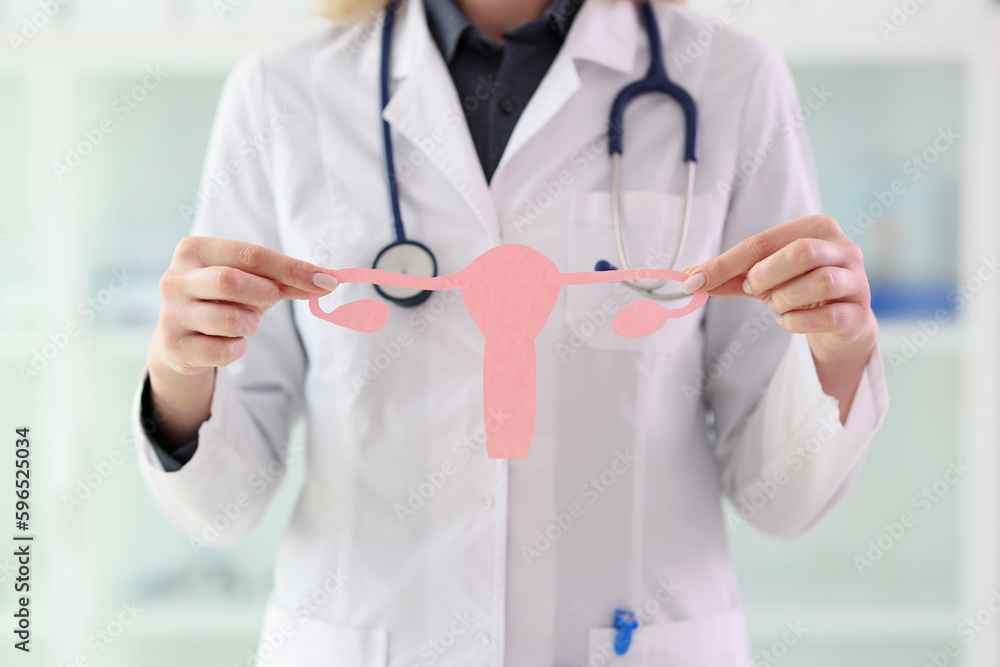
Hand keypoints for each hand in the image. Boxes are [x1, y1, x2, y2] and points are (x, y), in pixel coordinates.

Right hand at [151, 236, 338, 375]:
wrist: (180, 343)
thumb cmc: (222, 301)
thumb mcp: (249, 282)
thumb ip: (285, 279)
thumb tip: (328, 280)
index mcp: (194, 250)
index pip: (251, 255)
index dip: (293, 269)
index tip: (328, 282)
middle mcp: (175, 278)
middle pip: (232, 281)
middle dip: (265, 294)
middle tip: (271, 301)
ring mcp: (171, 314)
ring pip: (231, 318)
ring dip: (252, 323)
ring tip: (246, 322)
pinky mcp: (174, 348)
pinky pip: (226, 350)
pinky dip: (240, 348)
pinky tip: (232, 342)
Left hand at [680, 215, 877, 420]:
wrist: (840, 323)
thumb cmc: (798, 290)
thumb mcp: (763, 278)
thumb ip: (730, 277)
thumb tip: (691, 278)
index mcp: (815, 228)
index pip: (763, 241)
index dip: (724, 263)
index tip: (693, 280)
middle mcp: (842, 248)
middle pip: (800, 252)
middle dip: (766, 275)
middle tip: (754, 290)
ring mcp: (856, 280)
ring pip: (820, 281)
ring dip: (784, 299)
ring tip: (776, 307)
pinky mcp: (859, 313)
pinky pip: (828, 316)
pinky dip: (798, 322)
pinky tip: (789, 321)